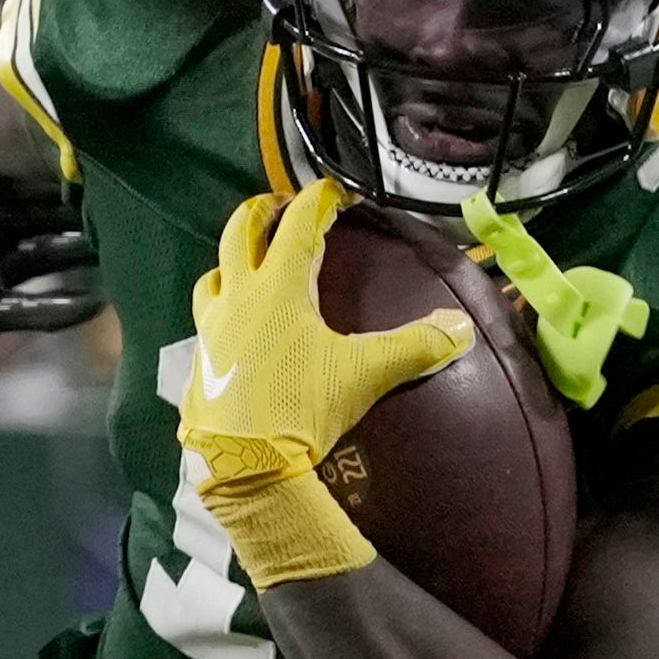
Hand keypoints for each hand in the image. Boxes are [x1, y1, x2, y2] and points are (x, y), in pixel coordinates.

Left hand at [181, 175, 472, 491]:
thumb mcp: (365, 374)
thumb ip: (416, 346)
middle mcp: (237, 299)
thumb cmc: (302, 409)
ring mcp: (210, 330)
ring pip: (213, 276)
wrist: (246, 465)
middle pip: (239, 234)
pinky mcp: (198, 363)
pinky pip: (205, 321)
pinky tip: (238, 327)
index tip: (333, 192)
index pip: (297, 226)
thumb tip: (460, 328)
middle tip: (277, 207)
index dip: (317, 201)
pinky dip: (222, 310)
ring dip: (233, 262)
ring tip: (251, 264)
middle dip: (260, 213)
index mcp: (278, 289)